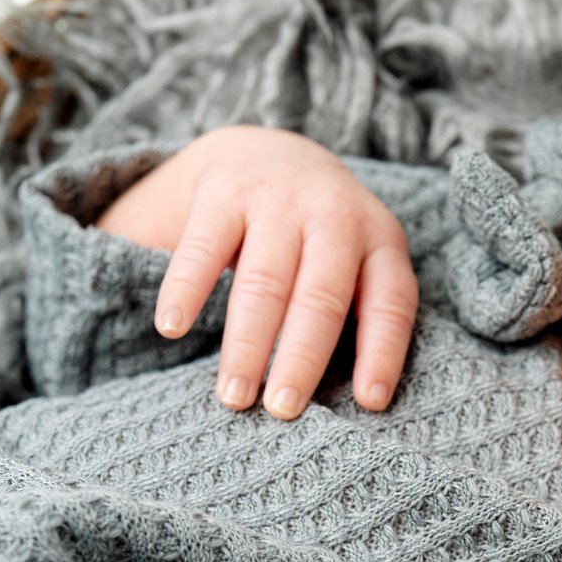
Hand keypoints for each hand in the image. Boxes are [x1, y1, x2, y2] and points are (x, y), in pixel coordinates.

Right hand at [95, 126, 417, 416]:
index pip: (389, 303)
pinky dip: (187, 288)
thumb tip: (353, 407)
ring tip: (233, 397)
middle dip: (301, 358)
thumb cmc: (318, 238)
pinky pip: (204, 246)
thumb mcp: (356, 261)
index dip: (382, 354)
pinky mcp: (225, 188)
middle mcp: (335, 214)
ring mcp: (279, 197)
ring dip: (247, 344)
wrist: (269, 150)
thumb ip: (357, 314)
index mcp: (380, 241)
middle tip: (282, 411)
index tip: (369, 404)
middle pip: (321, 297)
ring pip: (264, 281)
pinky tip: (172, 327)